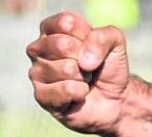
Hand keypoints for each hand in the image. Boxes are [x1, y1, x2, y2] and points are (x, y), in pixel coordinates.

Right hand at [26, 11, 130, 135]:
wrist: (114, 99)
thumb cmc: (108, 66)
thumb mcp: (115, 42)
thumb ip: (103, 37)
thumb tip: (83, 60)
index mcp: (51, 29)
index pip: (66, 23)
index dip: (87, 37)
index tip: (92, 46)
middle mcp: (38, 49)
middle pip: (62, 45)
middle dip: (85, 58)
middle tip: (89, 66)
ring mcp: (36, 73)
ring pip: (66, 69)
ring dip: (84, 77)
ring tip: (83, 80)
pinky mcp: (41, 96)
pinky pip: (65, 90)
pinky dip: (80, 93)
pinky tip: (79, 95)